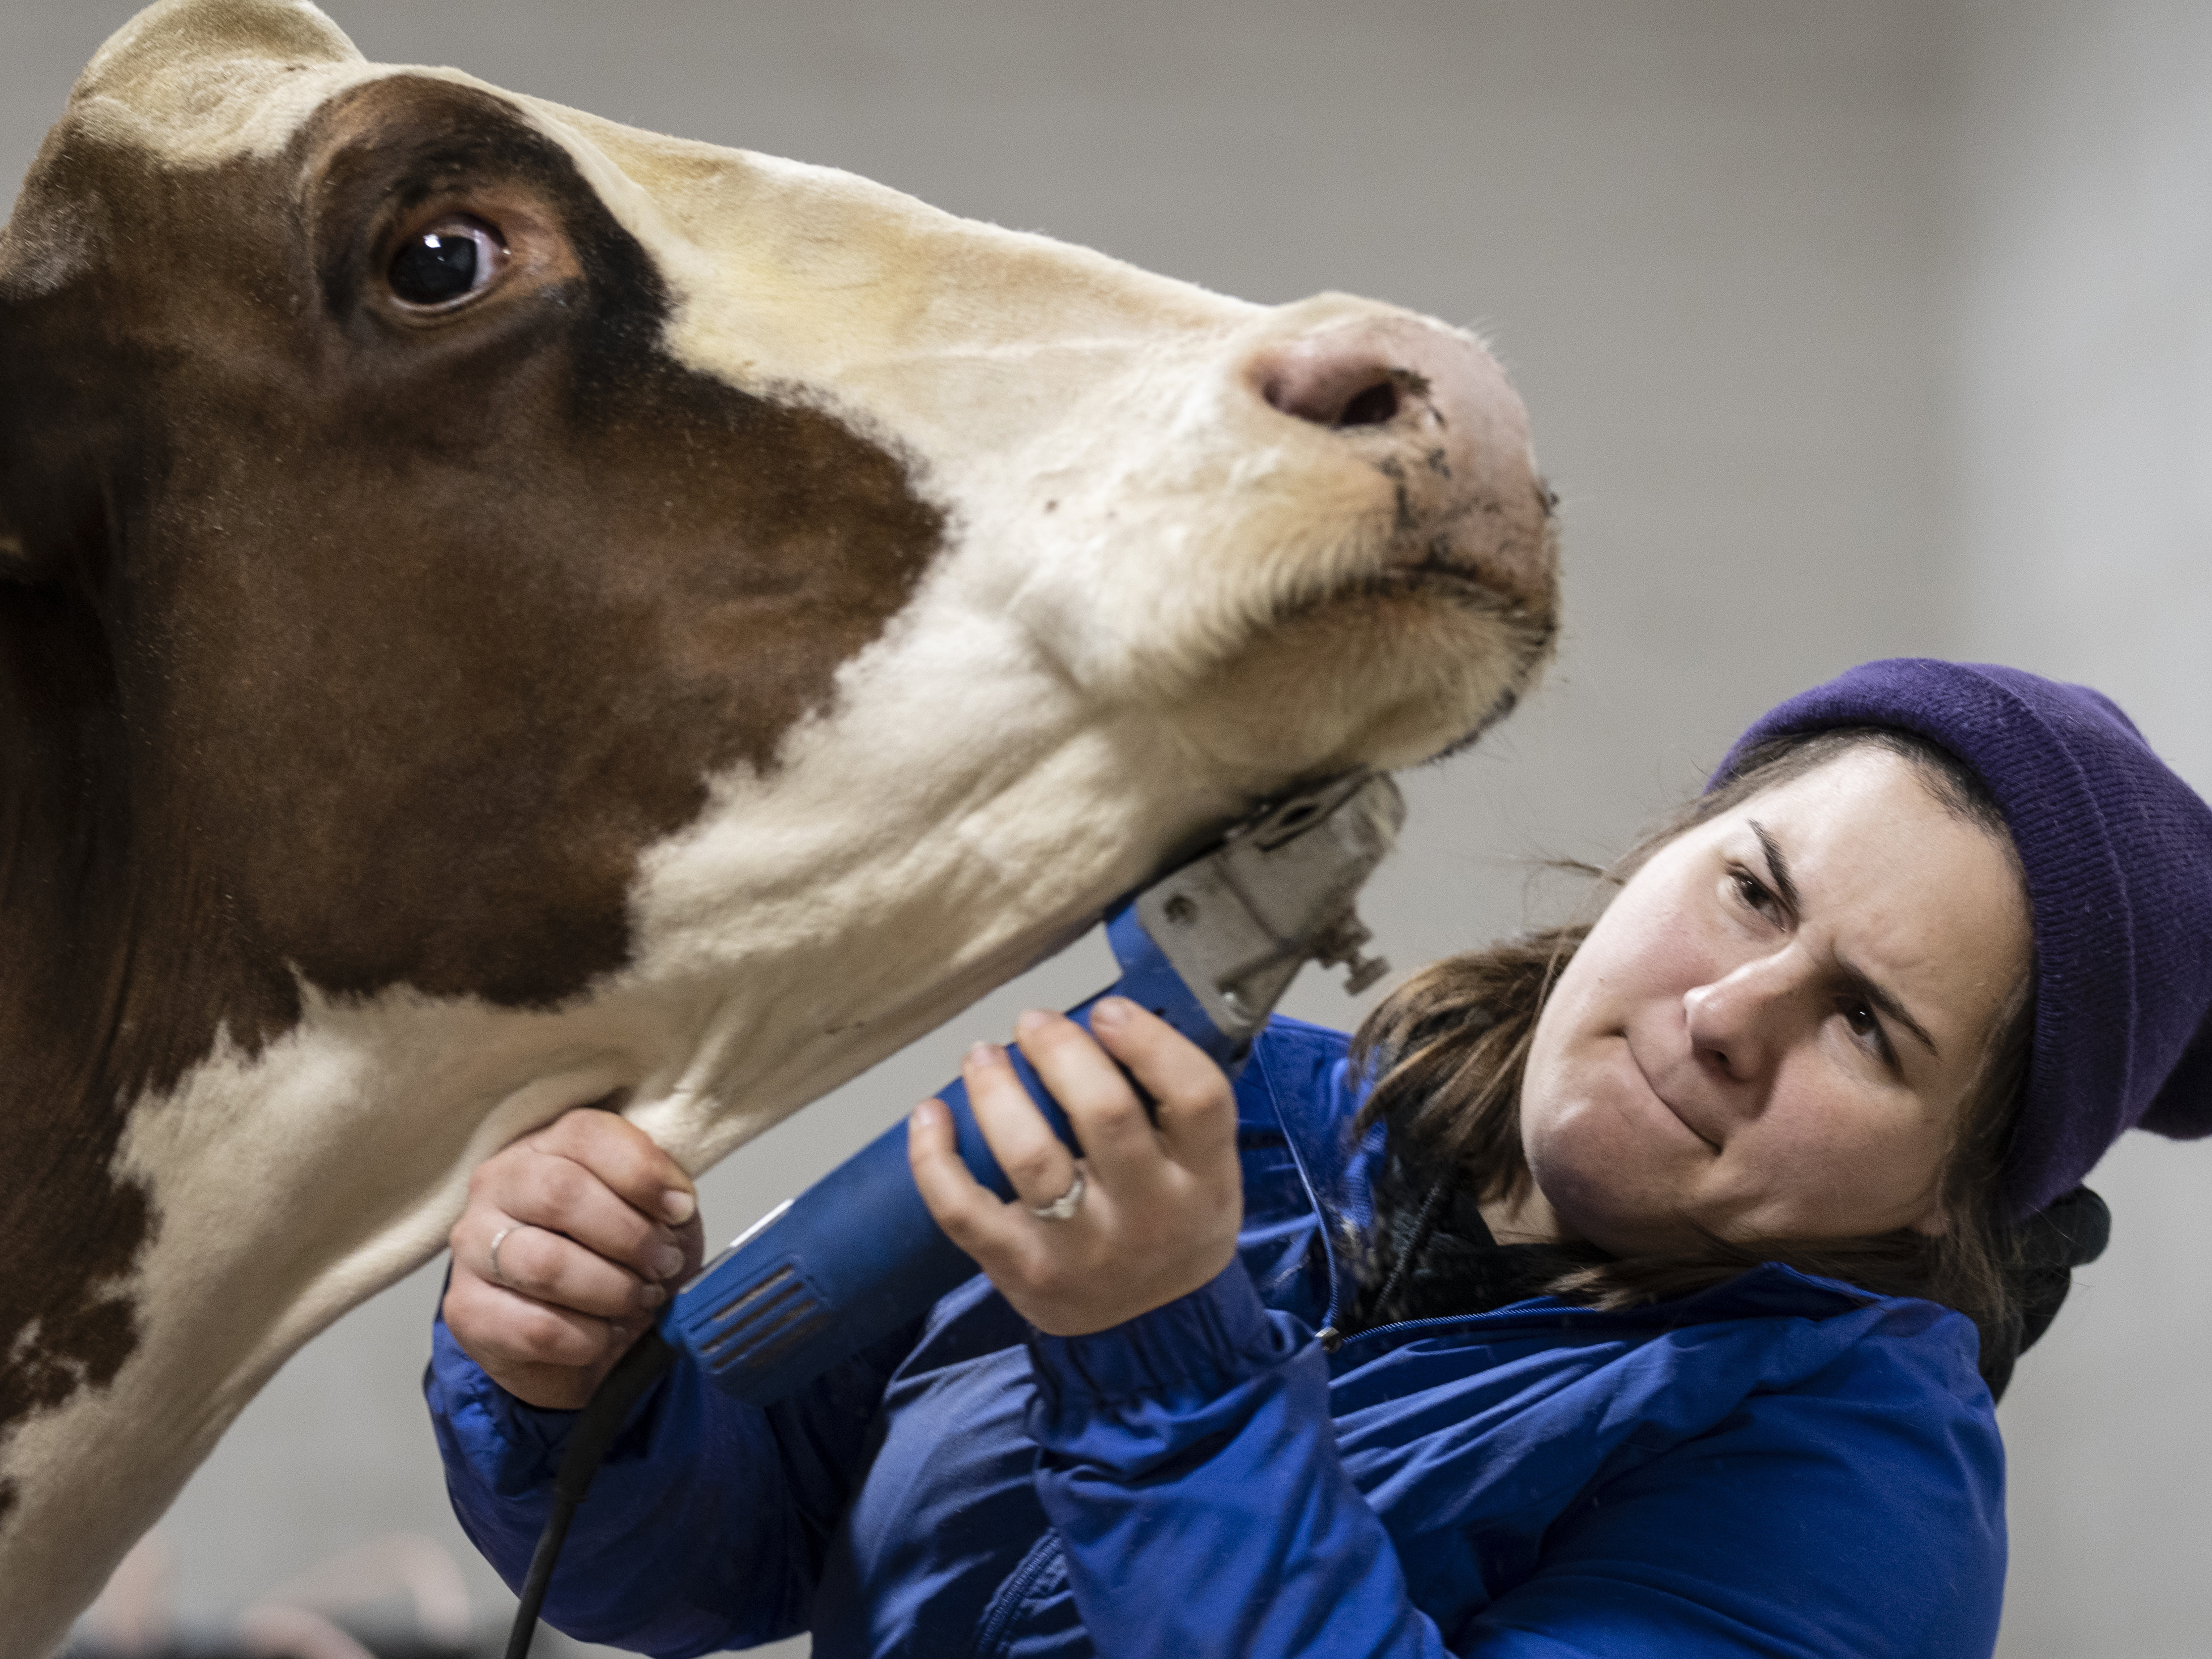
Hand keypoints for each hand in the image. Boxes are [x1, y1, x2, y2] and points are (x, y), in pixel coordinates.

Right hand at [443, 1108, 703, 1408]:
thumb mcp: (651, 1216)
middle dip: (630, 1236)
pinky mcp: (467, 1310)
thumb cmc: (615, 1260)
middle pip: (561, 1194)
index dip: (643, 1173)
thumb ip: (662, 1197)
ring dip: (612, 1289)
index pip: (587, 1135)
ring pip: (547, 1264)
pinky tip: (605, 1335)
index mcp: (545, 1146)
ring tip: (639, 1300)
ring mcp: (473, 1246)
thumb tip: (675, 1207)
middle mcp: (498, 1185)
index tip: (680, 1211)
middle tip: (664, 1264)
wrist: (576, 1341)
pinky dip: (588, 1338)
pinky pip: (536, 1328)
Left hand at [908, 997, 1242, 1335]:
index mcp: (1204, 1178)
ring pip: (1031, 1156)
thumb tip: (1110, 1013)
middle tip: (1034, 1022)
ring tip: (983, 1055)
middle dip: (1060, 1050)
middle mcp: (1149, 1215)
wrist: (1156, 1331)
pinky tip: (929, 1113)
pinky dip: (934, 1158)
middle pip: (1106, 1113)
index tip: (1107, 1011)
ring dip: (997, 1091)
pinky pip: (965, 1210)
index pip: (1195, 1096)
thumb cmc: (1174, 1221)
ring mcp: (1083, 1249)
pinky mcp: (1022, 1270)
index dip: (1149, 1042)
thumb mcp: (1206, 1170)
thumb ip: (1172, 1103)